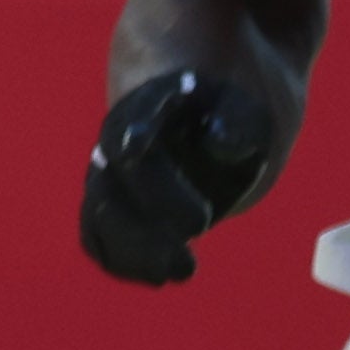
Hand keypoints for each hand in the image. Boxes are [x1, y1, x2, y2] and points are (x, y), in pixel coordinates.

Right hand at [81, 69, 278, 286]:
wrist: (204, 75)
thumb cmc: (233, 86)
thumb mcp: (250, 94)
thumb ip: (238, 116)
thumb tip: (221, 142)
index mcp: (148, 98)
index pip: (135, 143)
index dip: (159, 190)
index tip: (198, 228)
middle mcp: (119, 133)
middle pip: (111, 189)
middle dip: (146, 233)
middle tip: (188, 264)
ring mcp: (111, 163)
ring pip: (100, 215)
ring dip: (132, 252)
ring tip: (176, 273)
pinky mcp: (115, 190)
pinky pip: (100, 227)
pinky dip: (121, 255)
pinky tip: (157, 275)